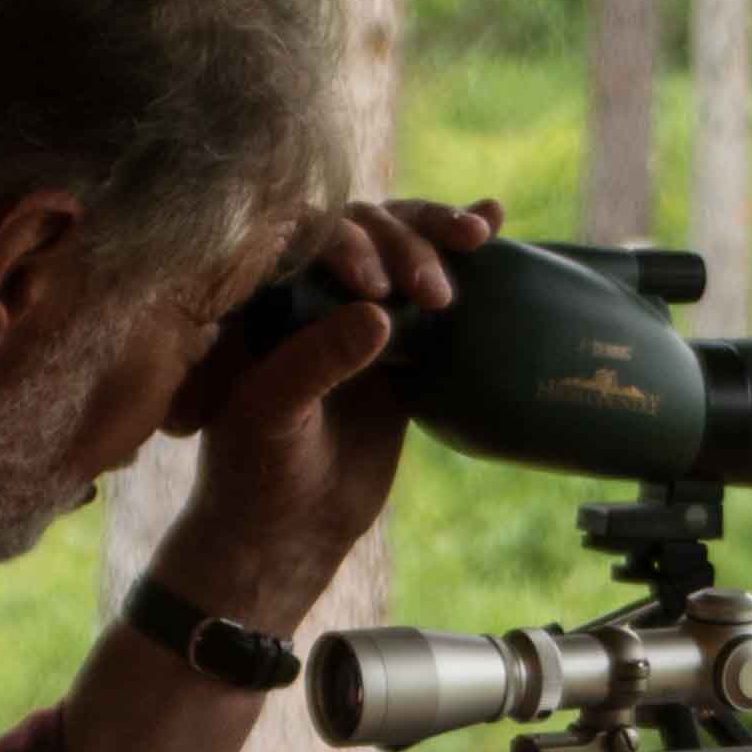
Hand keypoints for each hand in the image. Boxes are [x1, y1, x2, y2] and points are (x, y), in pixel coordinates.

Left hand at [158, 198, 502, 625]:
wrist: (289, 529)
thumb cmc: (257, 472)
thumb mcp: (275, 414)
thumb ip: (318, 360)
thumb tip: (381, 311)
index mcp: (262, 295)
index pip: (306, 234)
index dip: (347, 244)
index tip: (377, 288)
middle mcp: (306, 289)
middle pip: (362, 228)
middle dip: (405, 239)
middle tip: (435, 287)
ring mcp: (353, 310)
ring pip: (399, 245)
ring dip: (438, 232)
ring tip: (480, 233)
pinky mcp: (397, 339)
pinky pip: (426, 288)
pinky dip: (457, 253)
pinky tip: (494, 223)